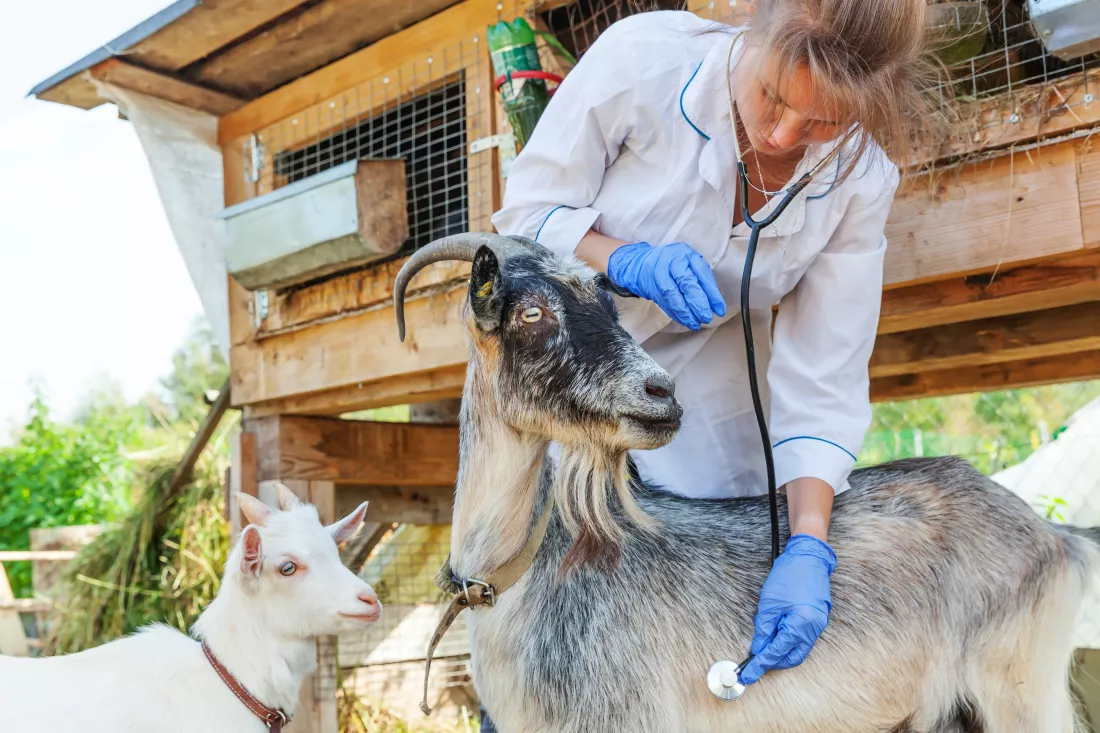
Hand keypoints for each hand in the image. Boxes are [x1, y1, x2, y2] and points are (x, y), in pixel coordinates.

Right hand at [606, 242, 725, 329]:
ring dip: (685, 313)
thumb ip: (701, 280)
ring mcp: (658, 273)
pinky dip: (675, 314)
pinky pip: (664, 303)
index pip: (701, 275)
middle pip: (686, 284)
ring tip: (695, 324)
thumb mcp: (689, 264)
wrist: (641, 263)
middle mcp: (671, 261)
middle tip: (706, 318)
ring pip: (673, 296)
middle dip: (698, 304)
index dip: (712, 294)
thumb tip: (714, 305)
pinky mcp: (650, 287)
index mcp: (685, 254)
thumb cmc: (672, 264)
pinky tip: (684, 321)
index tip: (719, 310)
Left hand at [739, 534, 835, 684]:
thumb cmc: (789, 576)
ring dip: (781, 651)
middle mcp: (813, 629)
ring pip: (797, 649)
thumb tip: (758, 649)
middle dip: (773, 662)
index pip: (777, 652)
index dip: (761, 664)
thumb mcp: (769, 603)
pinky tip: (776, 635)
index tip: (749, 674)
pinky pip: (802, 638)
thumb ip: (764, 629)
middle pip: (791, 657)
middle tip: (755, 662)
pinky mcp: (817, 618)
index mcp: (800, 626)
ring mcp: (817, 624)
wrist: (808, 556)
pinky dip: (788, 640)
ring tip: (763, 647)